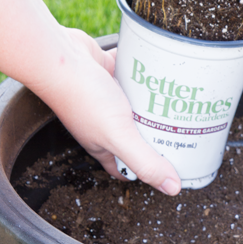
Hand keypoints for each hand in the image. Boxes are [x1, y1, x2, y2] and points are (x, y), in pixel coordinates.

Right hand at [32, 27, 181, 193]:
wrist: (57, 56)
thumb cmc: (81, 97)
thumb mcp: (118, 136)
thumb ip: (145, 161)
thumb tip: (172, 187)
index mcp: (103, 145)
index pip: (127, 167)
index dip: (147, 172)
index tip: (171, 170)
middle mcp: (103, 124)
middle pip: (137, 136)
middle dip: (158, 135)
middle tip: (185, 132)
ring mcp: (105, 98)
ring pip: (136, 105)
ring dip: (154, 103)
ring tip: (180, 102)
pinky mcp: (106, 72)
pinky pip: (131, 74)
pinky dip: (144, 73)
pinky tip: (161, 72)